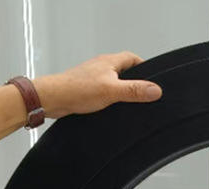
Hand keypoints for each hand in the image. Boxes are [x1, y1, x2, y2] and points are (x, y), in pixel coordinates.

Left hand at [33, 51, 161, 118]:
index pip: (132, 58)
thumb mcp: (112, 91)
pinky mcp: (87, 89)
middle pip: (124, 70)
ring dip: (121, 91)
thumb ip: (134, 90)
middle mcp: (101, 67)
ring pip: (113, 81)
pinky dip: (110, 99)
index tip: (152, 78)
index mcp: (109, 62)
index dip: (144, 67)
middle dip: (134, 81)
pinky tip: (111, 109)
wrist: (53, 99)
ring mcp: (93, 78)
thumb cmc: (76, 90)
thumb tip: (155, 90)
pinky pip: (104, 91)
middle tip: (142, 93)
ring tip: (127, 102)